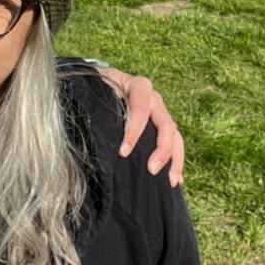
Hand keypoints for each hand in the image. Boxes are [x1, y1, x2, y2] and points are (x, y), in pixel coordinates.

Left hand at [98, 66, 185, 187]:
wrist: (105, 83)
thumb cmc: (98, 88)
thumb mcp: (97, 88)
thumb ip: (96, 102)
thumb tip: (88, 127)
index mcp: (138, 87)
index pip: (141, 107)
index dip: (135, 130)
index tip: (123, 152)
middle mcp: (154, 100)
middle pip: (165, 124)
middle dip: (162, 149)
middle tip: (151, 170)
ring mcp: (161, 114)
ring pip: (175, 135)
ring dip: (174, 159)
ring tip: (170, 181)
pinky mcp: (162, 127)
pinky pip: (175, 143)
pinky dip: (176, 162)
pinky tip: (175, 180)